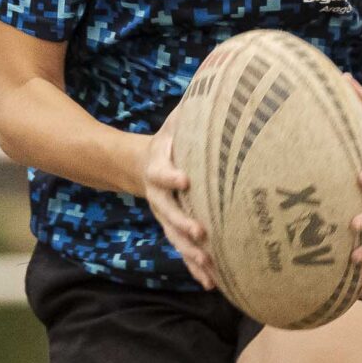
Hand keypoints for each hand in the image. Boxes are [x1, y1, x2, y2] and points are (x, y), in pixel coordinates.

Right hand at [139, 117, 216, 289]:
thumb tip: (219, 78)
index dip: (171, 175)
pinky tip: (211, 284)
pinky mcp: (174, 230)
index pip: (162, 172)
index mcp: (158, 166)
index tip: (184, 179)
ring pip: (175, 238)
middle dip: (183, 224)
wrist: (142, 165)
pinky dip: (195, 268)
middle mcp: (159, 196)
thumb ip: (193, 109)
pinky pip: (183, 252)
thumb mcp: (176, 121)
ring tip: (208, 265)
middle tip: (200, 233)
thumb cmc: (170, 139)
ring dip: (191, 253)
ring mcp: (165, 216)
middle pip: (168, 212)